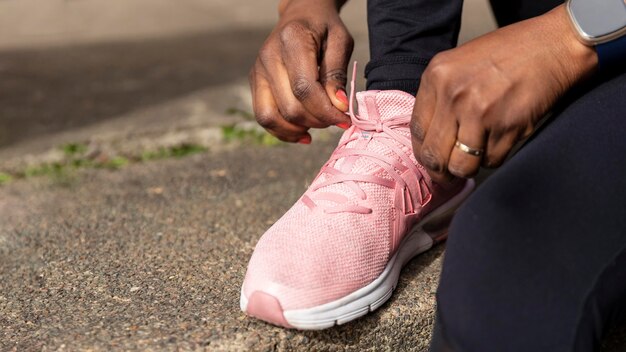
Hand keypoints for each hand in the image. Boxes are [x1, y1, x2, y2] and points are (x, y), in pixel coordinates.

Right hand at [250, 0, 353, 143]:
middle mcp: (268, 56)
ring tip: (318, 125)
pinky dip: (284, 131)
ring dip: (298, 129)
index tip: (345, 119)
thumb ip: (337, 73)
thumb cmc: (324, 28)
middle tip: (335, 119)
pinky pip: (264, 117)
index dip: (326, 111)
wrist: (300, 15)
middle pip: (289, 107)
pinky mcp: (255, 83)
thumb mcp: (340, 42)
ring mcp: (258, 71)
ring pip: (270, 117)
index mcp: (292, 40)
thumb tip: (339, 106)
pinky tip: (303, 131)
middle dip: (316, 121)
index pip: (305, 88)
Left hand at [411, 5, 597, 182]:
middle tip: (448, 174)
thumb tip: (428, 138)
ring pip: (461, 165)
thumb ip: (439, 96)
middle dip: (441, 171)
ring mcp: (480, 112)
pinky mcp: (508, 126)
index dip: (423, 152)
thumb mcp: (458, 64)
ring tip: (476, 155)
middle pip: (434, 154)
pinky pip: (491, 161)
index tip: (430, 160)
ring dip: (469, 168)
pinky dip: (493, 158)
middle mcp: (454, 94)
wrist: (553, 45)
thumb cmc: (508, 54)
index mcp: (436, 76)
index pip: (417, 130)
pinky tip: (499, 140)